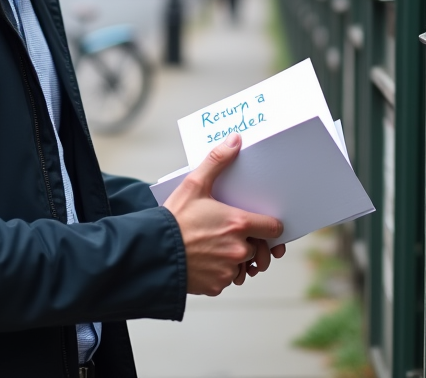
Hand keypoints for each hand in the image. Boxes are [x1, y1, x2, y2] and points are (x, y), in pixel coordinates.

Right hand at [163, 133, 283, 295]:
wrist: (151, 253)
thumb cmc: (173, 218)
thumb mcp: (194, 184)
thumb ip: (217, 161)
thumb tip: (236, 139)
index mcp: (238, 224)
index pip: (274, 229)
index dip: (269, 226)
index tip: (260, 224)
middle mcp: (238, 250)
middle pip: (260, 249)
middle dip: (251, 243)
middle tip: (231, 235)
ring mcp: (228, 271)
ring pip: (244, 266)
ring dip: (236, 260)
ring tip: (216, 248)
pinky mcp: (217, 286)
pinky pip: (227, 280)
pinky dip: (220, 273)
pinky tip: (205, 261)